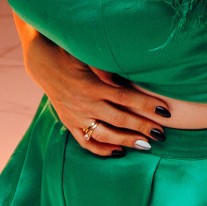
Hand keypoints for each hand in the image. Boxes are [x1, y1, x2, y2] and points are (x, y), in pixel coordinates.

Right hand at [21, 30, 170, 156]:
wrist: (42, 62)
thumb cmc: (71, 53)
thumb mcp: (87, 54)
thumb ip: (105, 68)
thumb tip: (123, 77)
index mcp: (92, 85)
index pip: (125, 97)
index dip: (146, 105)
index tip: (164, 111)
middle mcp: (85, 102)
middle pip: (119, 118)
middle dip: (142, 126)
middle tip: (161, 134)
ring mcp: (76, 115)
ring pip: (105, 134)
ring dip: (126, 140)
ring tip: (145, 145)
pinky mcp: (69, 123)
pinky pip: (86, 142)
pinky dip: (102, 149)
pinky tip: (119, 152)